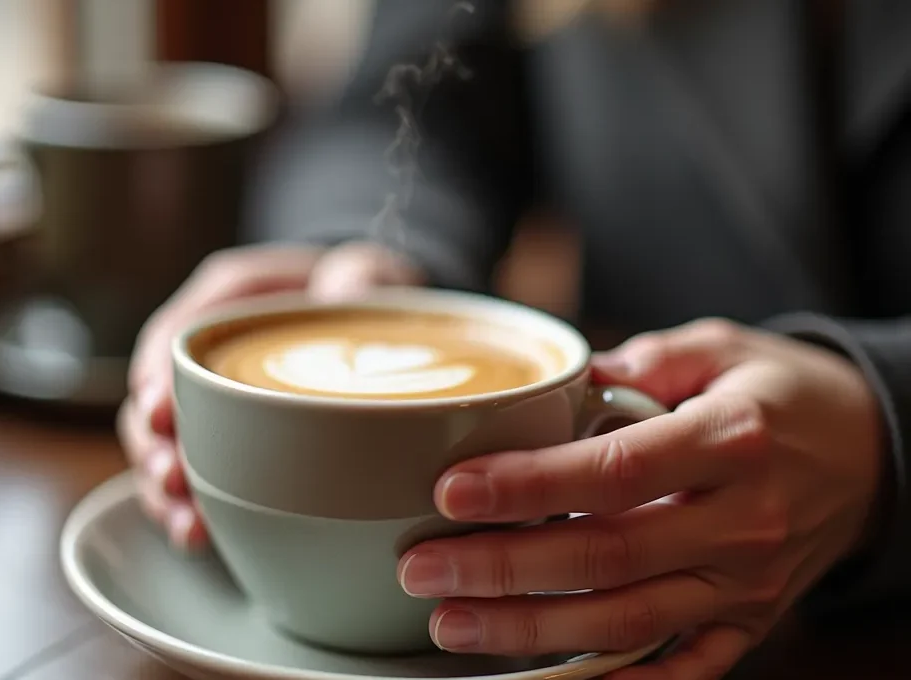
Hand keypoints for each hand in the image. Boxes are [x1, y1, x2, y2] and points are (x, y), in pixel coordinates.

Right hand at [117, 241, 422, 547]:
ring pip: (163, 447)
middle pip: (152, 400)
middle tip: (171, 479)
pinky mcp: (227, 443)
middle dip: (152, 446)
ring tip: (185, 526)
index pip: (170, 334)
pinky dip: (190, 508)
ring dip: (164, 490)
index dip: (153, 374)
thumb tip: (342, 292)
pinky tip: (198, 537)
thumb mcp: (364, 270)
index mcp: (226, 299)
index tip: (158, 411)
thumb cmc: (360, 288)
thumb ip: (355, 276)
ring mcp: (211, 402)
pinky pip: (195, 477)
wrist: (374, 317)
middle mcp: (205, 354)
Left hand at [397, 319, 883, 678]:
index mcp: (729, 442)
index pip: (612, 472)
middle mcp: (740, 521)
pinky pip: (681, 667)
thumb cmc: (780, 394)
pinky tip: (544, 676)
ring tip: (451, 621)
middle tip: (421, 566)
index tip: (452, 490)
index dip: (527, 486)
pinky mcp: (750, 621)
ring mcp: (747, 584)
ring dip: (530, 629)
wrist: (871, 452)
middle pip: (604, 557)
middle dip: (501, 568)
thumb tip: (563, 378)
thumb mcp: (721, 348)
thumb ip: (645, 359)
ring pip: (626, 620)